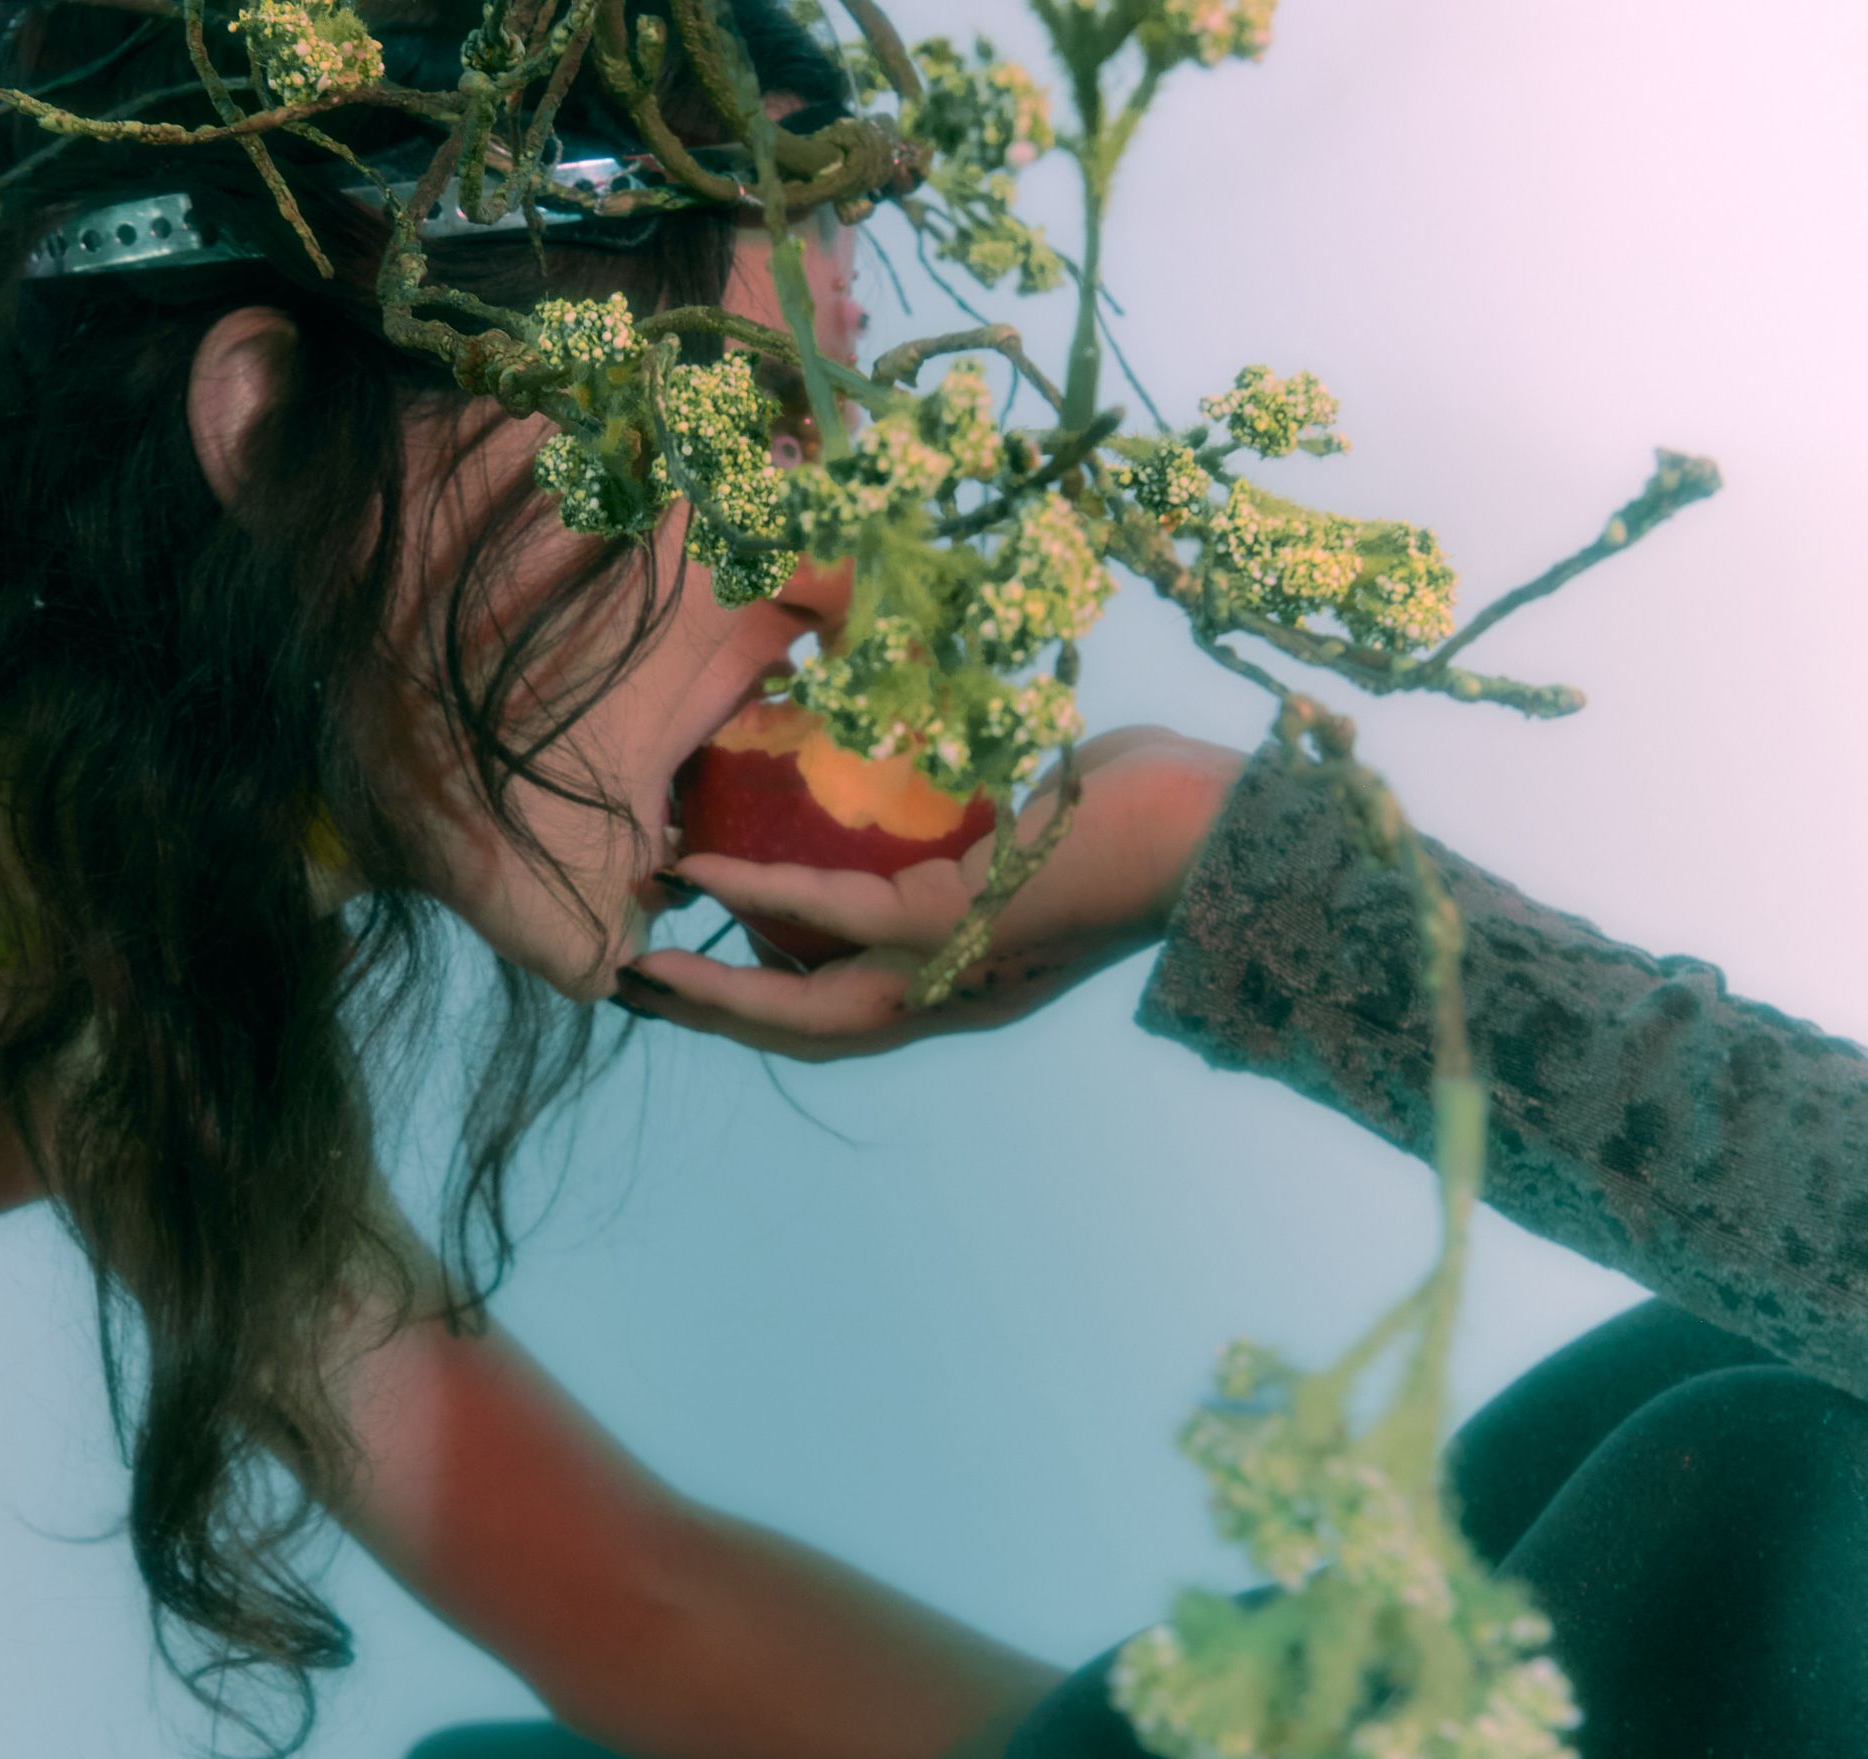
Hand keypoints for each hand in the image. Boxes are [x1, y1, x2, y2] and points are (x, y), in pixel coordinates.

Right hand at [616, 725, 1247, 1061]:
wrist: (1238, 835)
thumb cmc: (1157, 813)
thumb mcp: (1040, 827)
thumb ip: (979, 822)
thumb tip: (941, 784)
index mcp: (972, 979)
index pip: (846, 1006)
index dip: (762, 997)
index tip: (691, 969)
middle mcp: (956, 995)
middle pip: (807, 1029)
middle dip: (715, 1013)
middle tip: (629, 982)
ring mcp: (955, 968)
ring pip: (804, 999)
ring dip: (712, 983)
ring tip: (635, 952)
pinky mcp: (958, 925)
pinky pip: (833, 915)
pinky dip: (759, 896)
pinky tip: (698, 874)